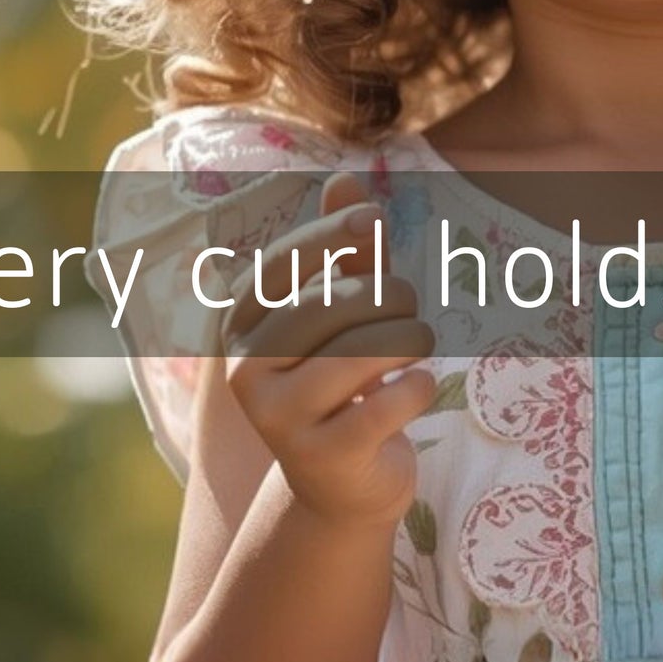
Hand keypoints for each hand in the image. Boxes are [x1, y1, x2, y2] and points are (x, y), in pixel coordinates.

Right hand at [221, 171, 438, 528]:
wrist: (342, 483)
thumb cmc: (345, 377)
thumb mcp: (345, 310)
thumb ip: (346, 250)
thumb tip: (344, 179)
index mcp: (241, 328)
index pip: (280, 266)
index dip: (328, 236)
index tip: (375, 222)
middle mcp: (245, 373)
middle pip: (329, 308)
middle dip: (389, 298)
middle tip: (411, 309)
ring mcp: (278, 420)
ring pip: (361, 354)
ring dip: (412, 338)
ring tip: (422, 344)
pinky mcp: (320, 458)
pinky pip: (385, 405)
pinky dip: (417, 388)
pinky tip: (420, 387)